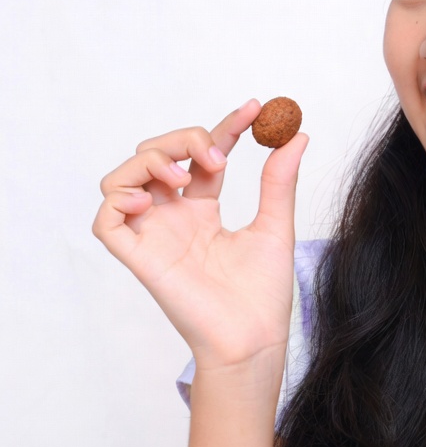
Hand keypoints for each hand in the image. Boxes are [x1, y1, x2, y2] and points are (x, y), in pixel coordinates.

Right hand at [93, 99, 308, 373]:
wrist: (255, 338)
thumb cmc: (265, 293)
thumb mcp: (276, 225)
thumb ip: (280, 181)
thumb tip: (299, 135)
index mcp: (204, 210)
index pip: (203, 155)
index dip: (225, 127)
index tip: (255, 108)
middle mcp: (174, 218)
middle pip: (156, 156)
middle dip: (183, 139)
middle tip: (218, 155)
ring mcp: (155, 235)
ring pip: (123, 177)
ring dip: (150, 161)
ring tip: (185, 175)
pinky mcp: (140, 257)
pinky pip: (106, 219)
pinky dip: (119, 197)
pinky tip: (153, 196)